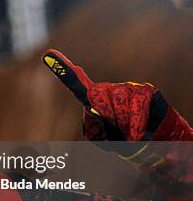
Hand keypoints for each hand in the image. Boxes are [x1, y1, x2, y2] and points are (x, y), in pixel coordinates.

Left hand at [41, 49, 187, 142]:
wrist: (153, 145)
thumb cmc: (123, 141)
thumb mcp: (103, 139)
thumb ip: (95, 127)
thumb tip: (96, 111)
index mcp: (94, 101)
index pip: (76, 84)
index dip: (62, 70)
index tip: (47, 55)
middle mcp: (109, 90)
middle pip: (98, 98)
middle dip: (108, 119)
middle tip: (117, 131)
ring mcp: (127, 88)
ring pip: (118, 102)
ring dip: (123, 124)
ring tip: (129, 132)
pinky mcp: (145, 90)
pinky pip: (136, 105)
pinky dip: (135, 124)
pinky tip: (136, 132)